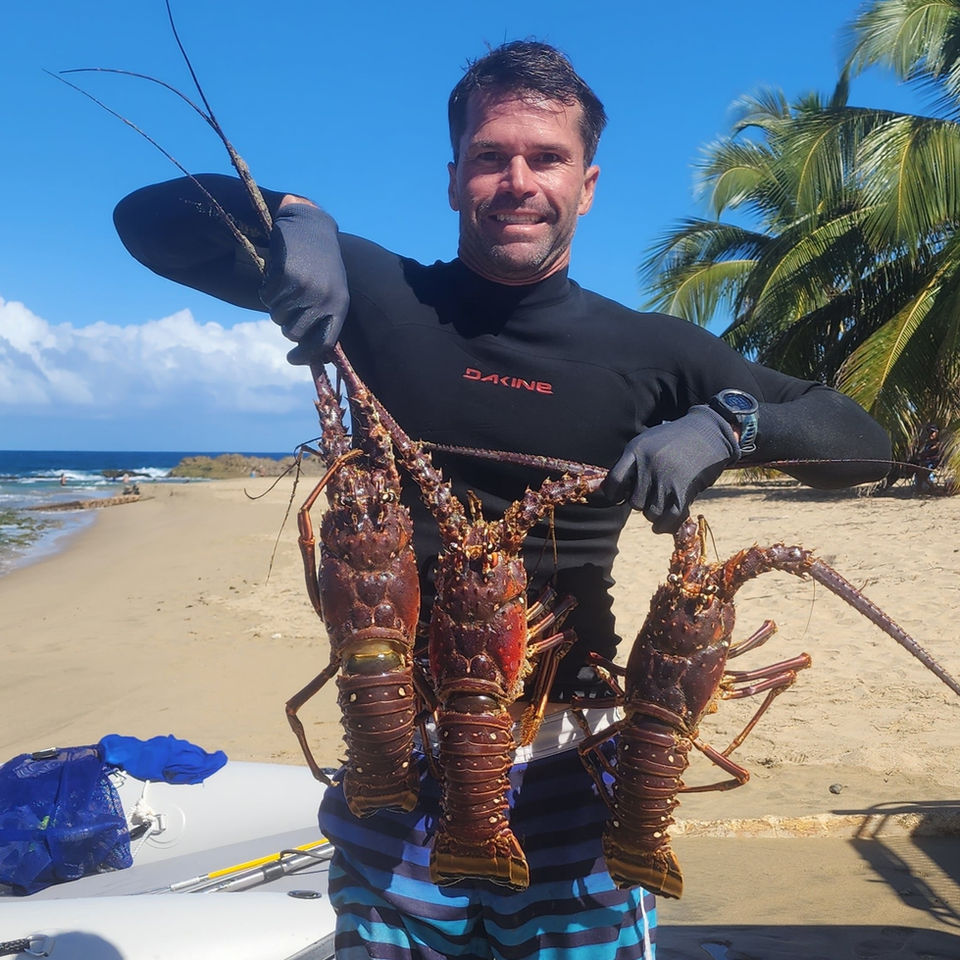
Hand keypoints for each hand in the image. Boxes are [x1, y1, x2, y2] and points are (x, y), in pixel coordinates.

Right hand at [259, 200, 349, 363]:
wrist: (310, 226)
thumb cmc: (321, 263)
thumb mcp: (332, 289)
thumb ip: (323, 318)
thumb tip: (311, 354)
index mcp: (339, 306)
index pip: (324, 342)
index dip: (306, 355)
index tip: (292, 359)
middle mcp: (324, 299)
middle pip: (294, 333)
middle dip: (286, 324)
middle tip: (287, 307)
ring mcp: (305, 288)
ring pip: (278, 316)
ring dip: (276, 306)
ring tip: (285, 286)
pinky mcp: (286, 276)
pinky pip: (268, 298)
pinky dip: (267, 291)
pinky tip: (277, 275)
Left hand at [600, 406, 738, 533]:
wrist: (707, 433)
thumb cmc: (674, 439)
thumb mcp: (647, 441)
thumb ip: (631, 462)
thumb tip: (616, 492)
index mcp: (636, 451)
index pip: (615, 481)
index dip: (613, 494)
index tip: (618, 498)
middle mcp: (649, 465)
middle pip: (634, 502)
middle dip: (641, 504)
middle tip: (650, 497)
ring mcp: (667, 478)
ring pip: (651, 513)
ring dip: (654, 514)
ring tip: (659, 506)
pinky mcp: (684, 490)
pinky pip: (670, 517)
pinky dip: (666, 526)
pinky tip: (661, 526)